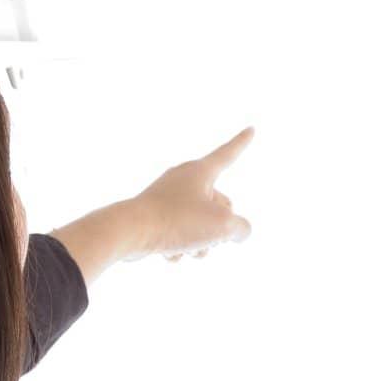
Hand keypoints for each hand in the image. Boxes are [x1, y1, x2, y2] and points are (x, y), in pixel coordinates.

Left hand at [125, 127, 254, 261]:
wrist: (130, 231)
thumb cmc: (178, 221)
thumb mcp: (222, 225)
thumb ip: (241, 227)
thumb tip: (237, 232)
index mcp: (200, 171)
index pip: (228, 154)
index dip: (241, 143)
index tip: (250, 129)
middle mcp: (183, 179)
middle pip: (217, 204)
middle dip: (220, 226)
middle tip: (212, 236)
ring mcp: (167, 197)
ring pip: (198, 224)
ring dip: (201, 243)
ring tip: (190, 248)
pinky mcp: (154, 216)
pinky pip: (178, 235)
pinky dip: (179, 247)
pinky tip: (169, 252)